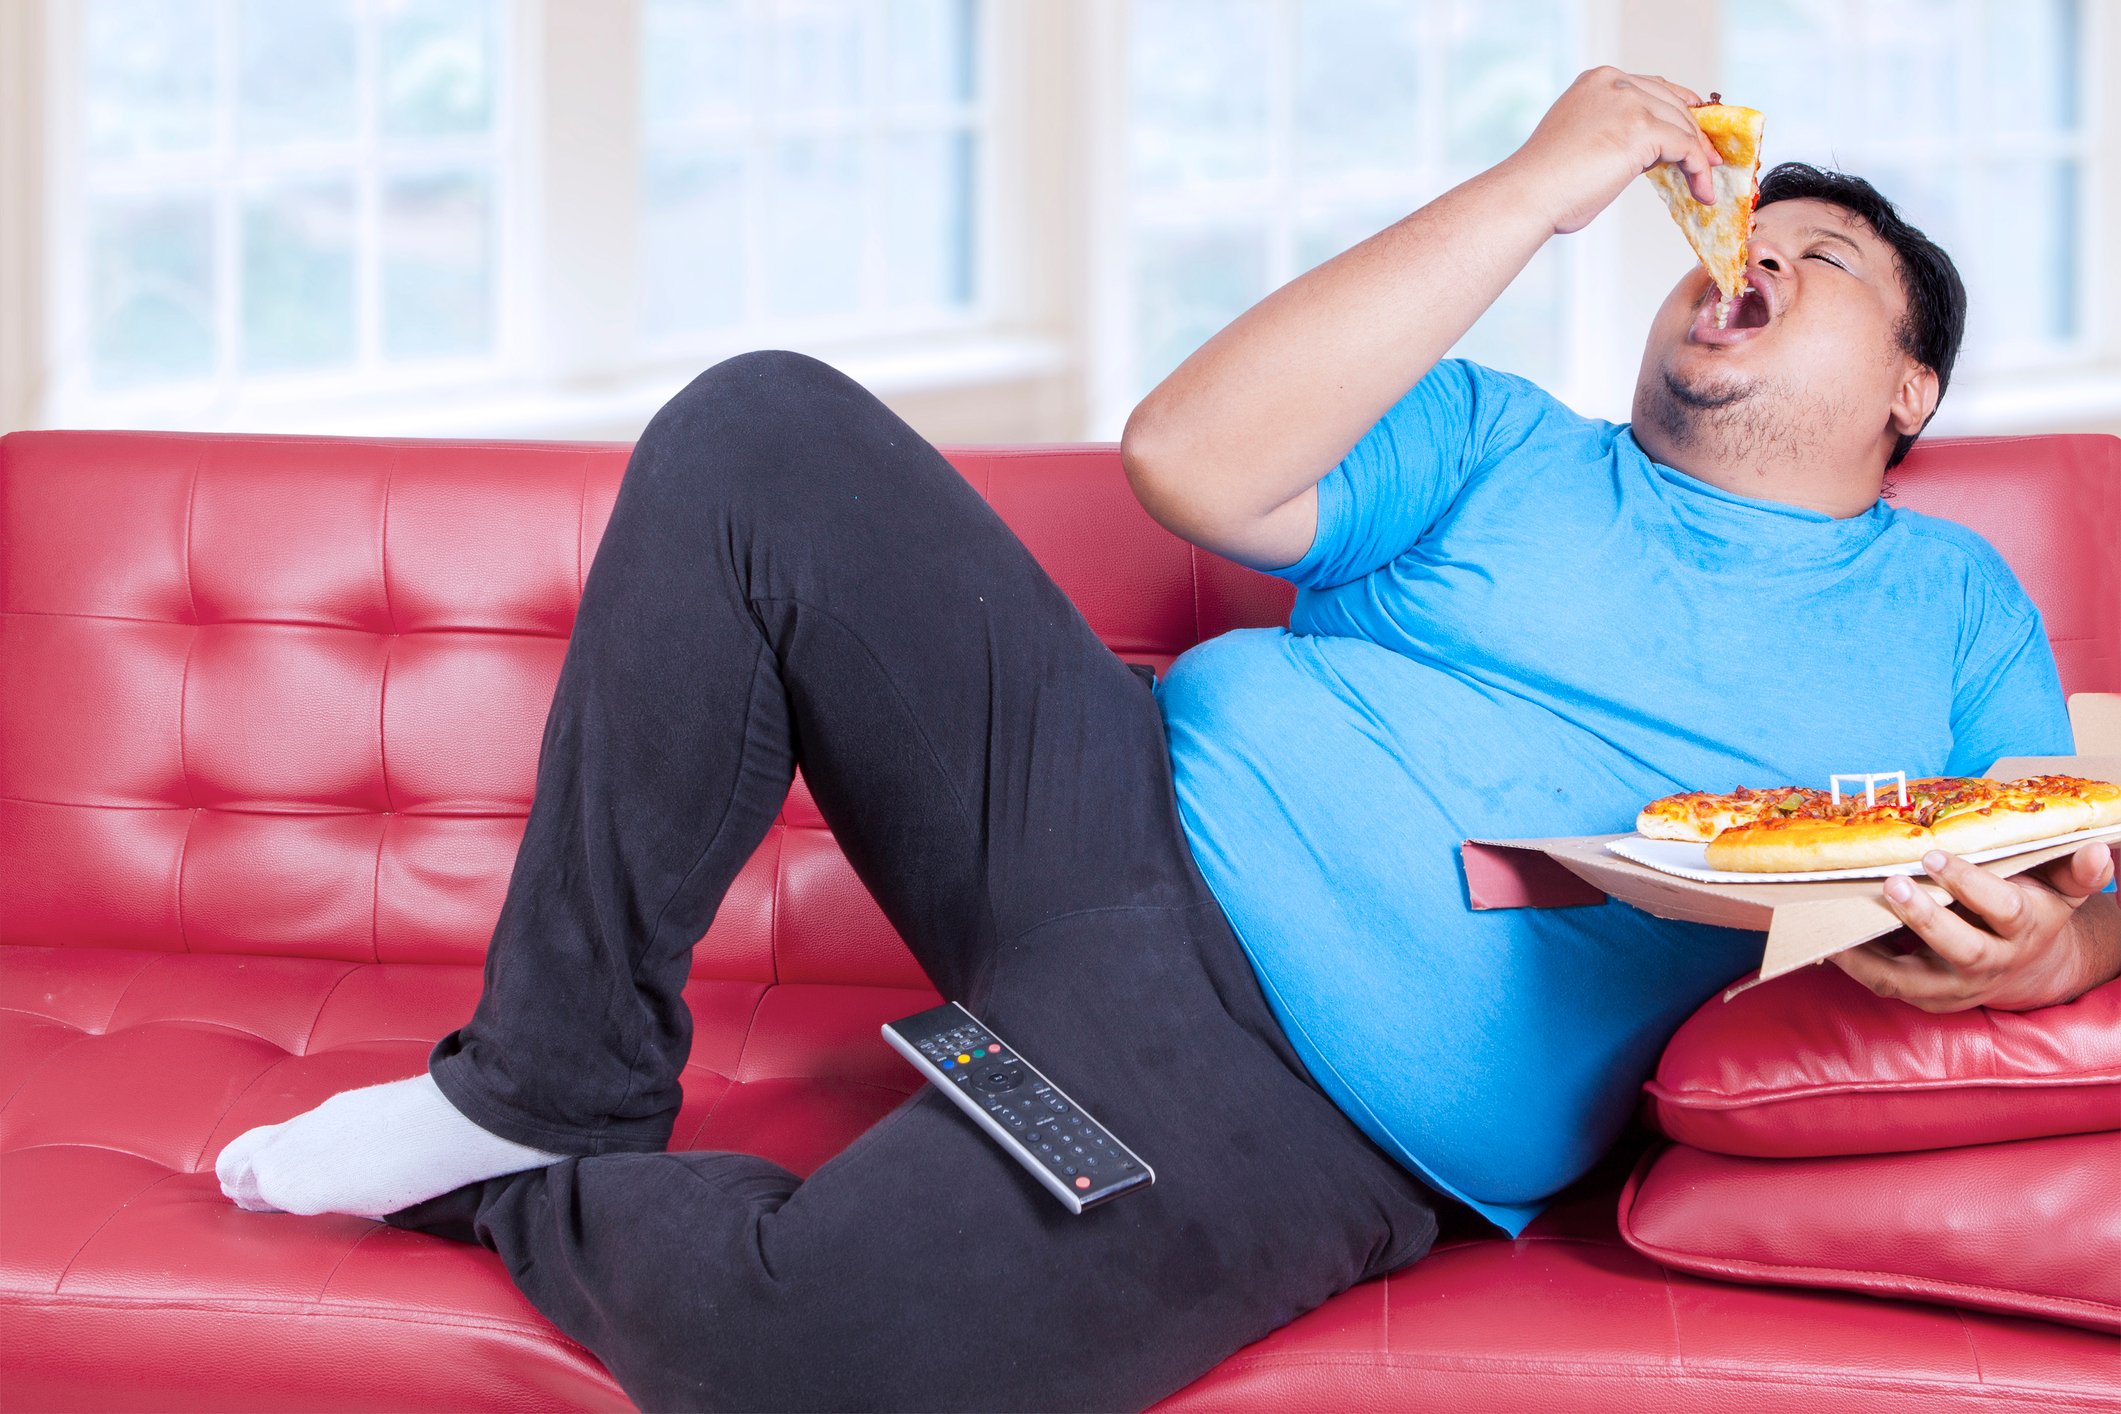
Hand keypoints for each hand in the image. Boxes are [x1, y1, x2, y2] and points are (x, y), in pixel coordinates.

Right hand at [1501, 67, 1720, 234]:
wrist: (1529, 194)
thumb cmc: (1546, 180)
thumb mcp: (1584, 138)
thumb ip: (1615, 130)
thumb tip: (1653, 148)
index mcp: (1598, 80)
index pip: (1652, 88)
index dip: (1681, 109)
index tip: (1697, 130)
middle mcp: (1615, 82)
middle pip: (1673, 104)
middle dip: (1695, 134)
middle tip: (1709, 161)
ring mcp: (1629, 103)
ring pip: (1683, 126)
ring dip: (1699, 158)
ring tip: (1704, 186)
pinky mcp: (1642, 129)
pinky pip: (1686, 148)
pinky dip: (1699, 171)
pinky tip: (1702, 191)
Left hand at [1830, 843, 2120, 1011]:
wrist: (2032, 969)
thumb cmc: (2036, 911)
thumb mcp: (2060, 889)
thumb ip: (2074, 870)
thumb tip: (2098, 849)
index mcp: (2024, 928)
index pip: (2002, 909)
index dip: (1971, 885)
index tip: (1937, 855)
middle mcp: (1991, 962)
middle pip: (1961, 949)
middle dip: (1926, 918)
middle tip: (1892, 883)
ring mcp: (1957, 985)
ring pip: (1912, 980)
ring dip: (1872, 957)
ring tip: (1836, 931)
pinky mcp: (1927, 997)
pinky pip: (1886, 986)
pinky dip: (1855, 967)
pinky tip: (1825, 945)